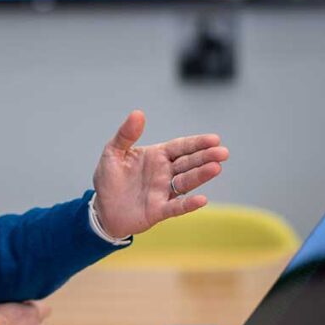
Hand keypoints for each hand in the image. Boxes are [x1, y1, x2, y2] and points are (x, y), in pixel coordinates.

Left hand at [92, 110, 228, 238]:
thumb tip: (138, 113)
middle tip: (223, 152)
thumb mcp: (112, 153)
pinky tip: (202, 199)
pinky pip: (176, 207)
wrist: (101, 209)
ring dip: (201, 175)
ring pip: (186, 182)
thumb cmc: (109, 179)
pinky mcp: (159, 211)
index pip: (181, 147)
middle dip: (206, 157)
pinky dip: (189, 204)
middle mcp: (164, 173)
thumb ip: (126, 135)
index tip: (214, 139)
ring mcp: (163, 192)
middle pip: (188, 163)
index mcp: (156, 156)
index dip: (197, 143)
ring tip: (216, 168)